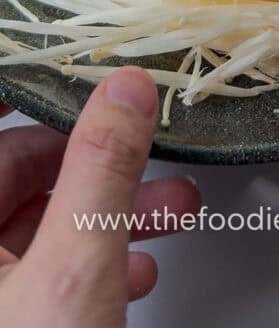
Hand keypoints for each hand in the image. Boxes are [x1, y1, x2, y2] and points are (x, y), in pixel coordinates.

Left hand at [0, 67, 199, 325]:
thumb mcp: (75, 268)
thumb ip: (102, 172)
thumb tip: (126, 91)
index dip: (28, 87)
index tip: (70, 65)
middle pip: (24, 172)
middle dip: (98, 159)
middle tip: (142, 140)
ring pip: (46, 223)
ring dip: (114, 209)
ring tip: (172, 204)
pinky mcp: (19, 322)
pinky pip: (51, 273)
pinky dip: (100, 261)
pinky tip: (139, 267)